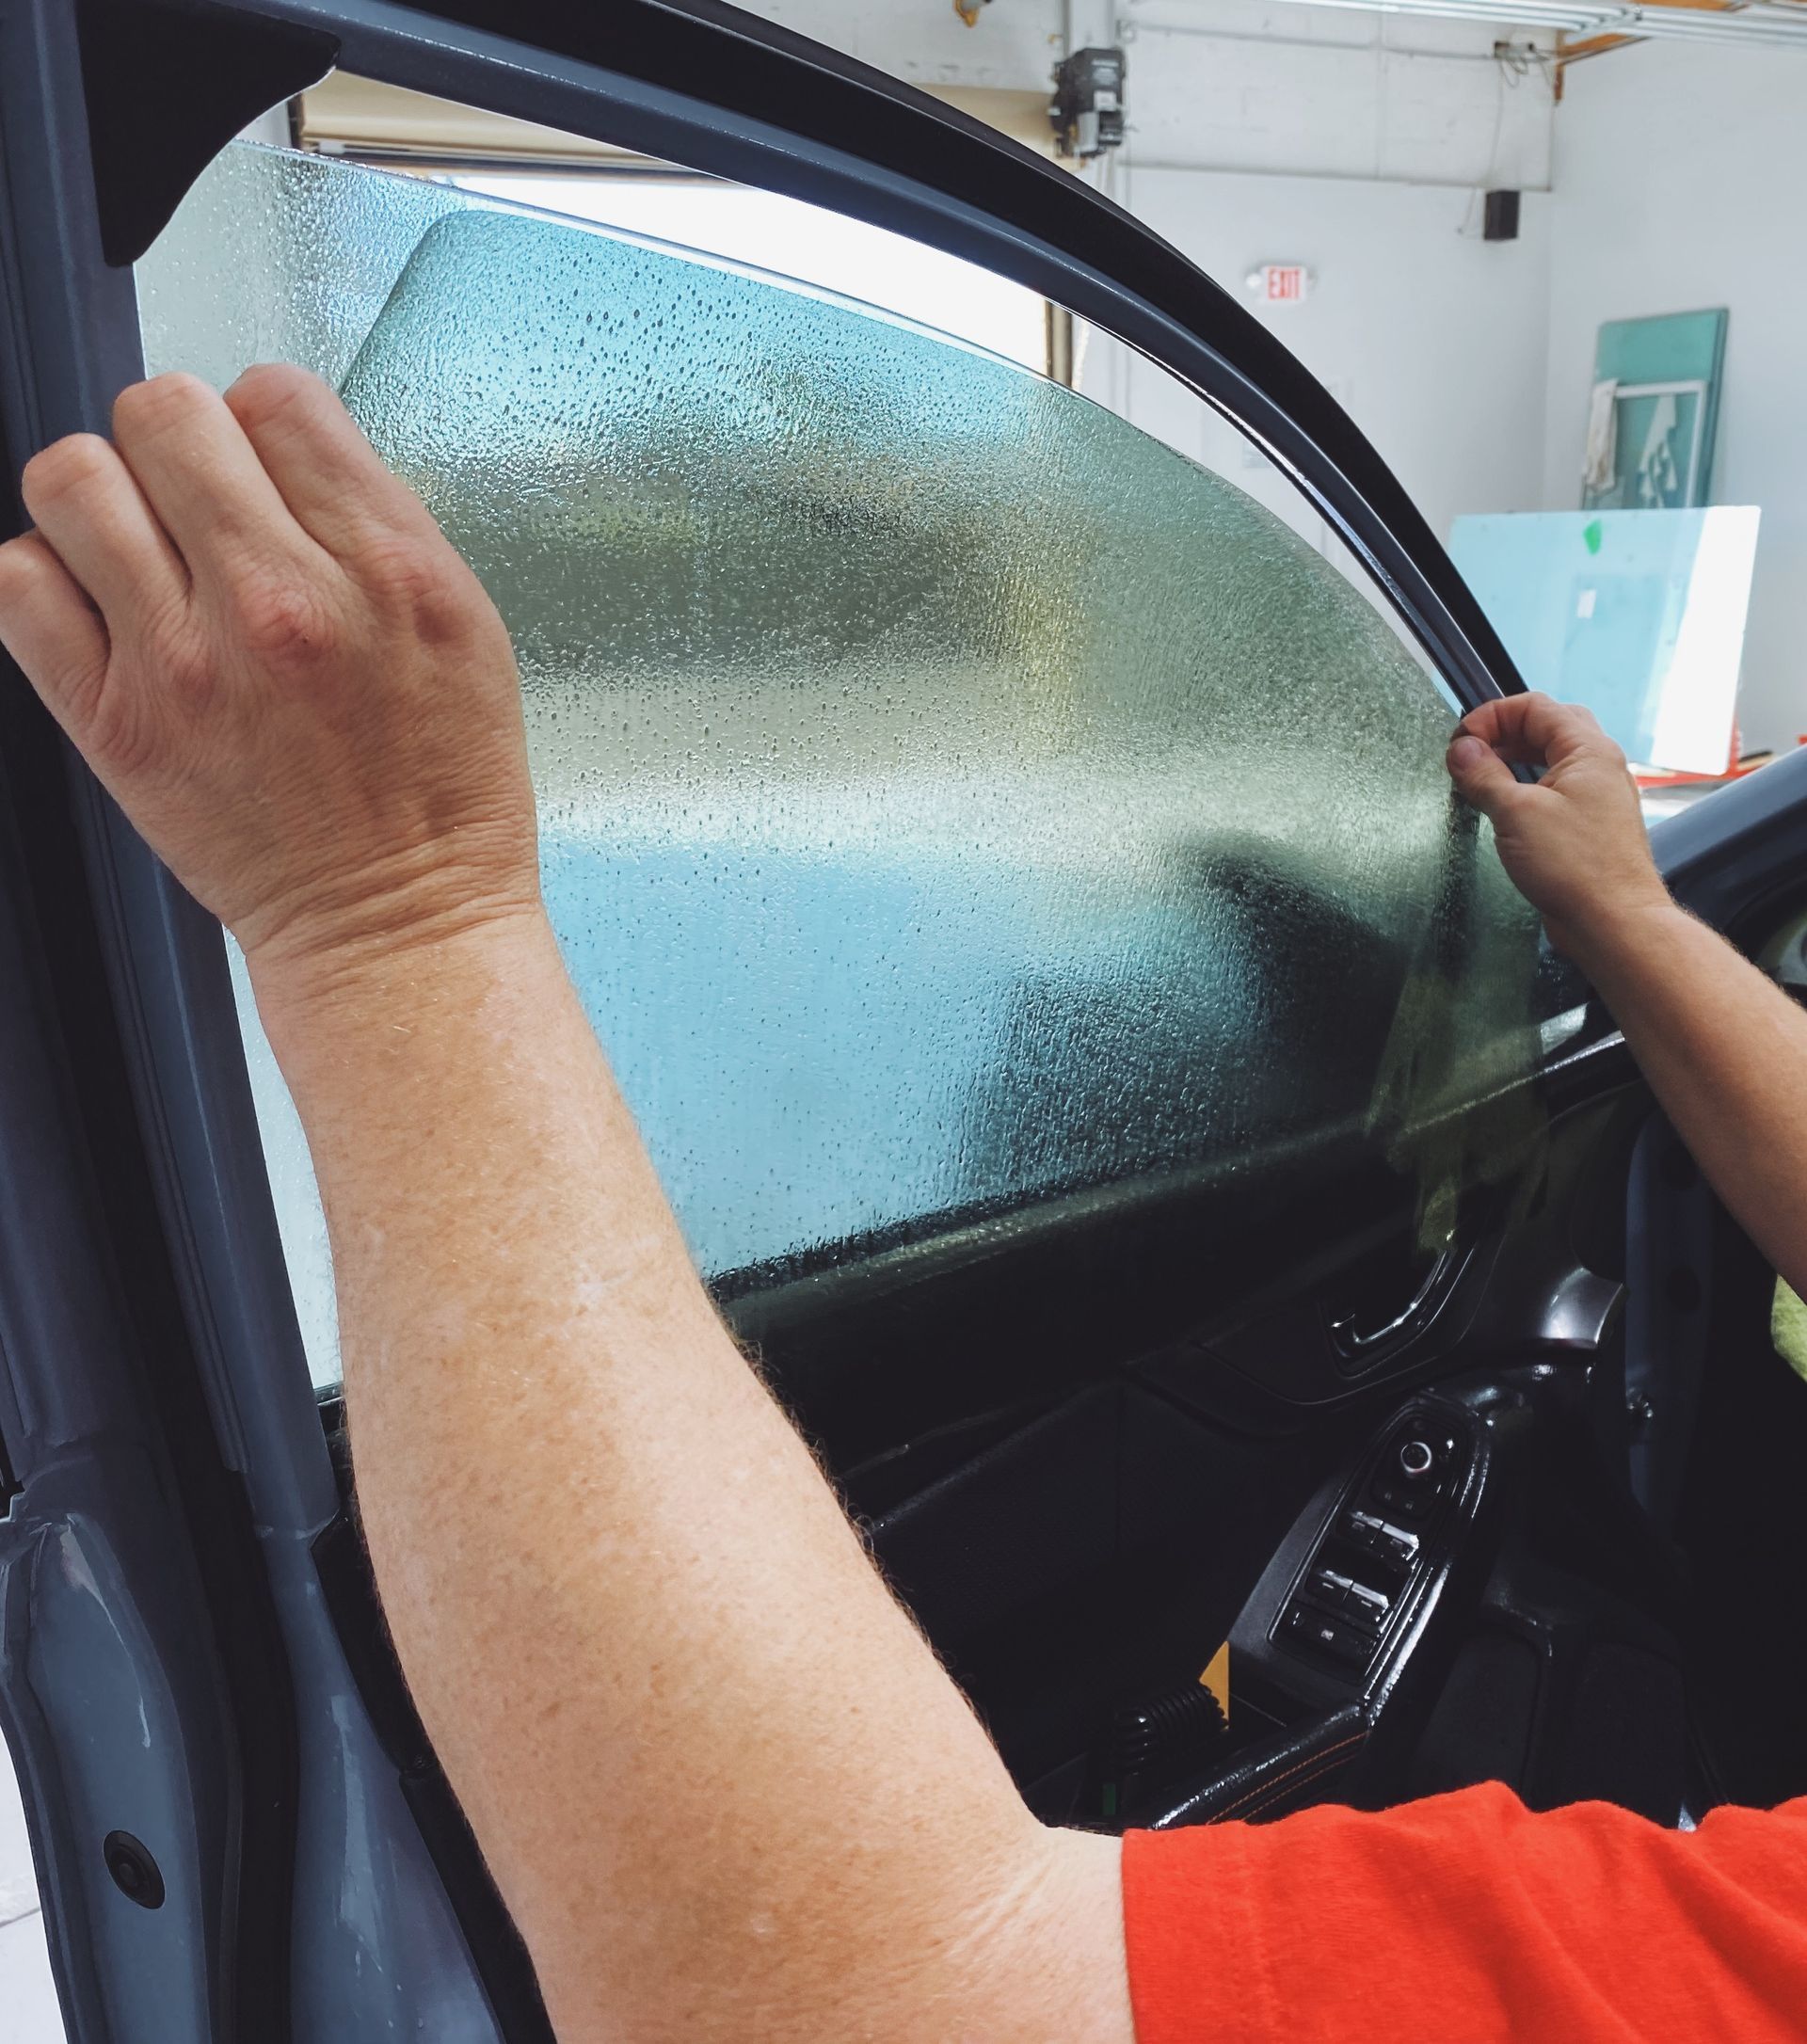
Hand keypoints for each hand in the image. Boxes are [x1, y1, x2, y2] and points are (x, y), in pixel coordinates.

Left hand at [0, 367, 540, 993]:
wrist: (398, 921)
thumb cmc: (441, 788)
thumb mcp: (466, 628)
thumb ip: (374, 524)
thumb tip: (277, 449)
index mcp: (387, 568)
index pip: (275, 396)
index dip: (267, 428)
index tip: (273, 480)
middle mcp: (282, 602)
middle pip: (162, 412)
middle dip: (178, 447)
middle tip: (200, 512)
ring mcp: (187, 663)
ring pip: (72, 478)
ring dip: (101, 502)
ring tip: (140, 554)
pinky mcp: (116, 725)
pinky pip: (18, 582)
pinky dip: (46, 580)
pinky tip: (101, 611)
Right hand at [1446, 692, 1671, 959]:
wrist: (1613, 921)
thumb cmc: (1577, 868)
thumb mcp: (1515, 813)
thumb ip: (1484, 775)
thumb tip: (1462, 749)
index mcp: (1588, 750)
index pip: (1534, 707)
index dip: (1490, 716)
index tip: (1461, 741)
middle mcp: (1598, 766)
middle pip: (1546, 726)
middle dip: (1502, 734)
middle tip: (1470, 755)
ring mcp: (1596, 796)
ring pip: (1550, 759)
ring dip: (1512, 761)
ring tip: (1479, 780)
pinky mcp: (1588, 824)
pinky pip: (1553, 789)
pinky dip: (1524, 787)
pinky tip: (1503, 808)